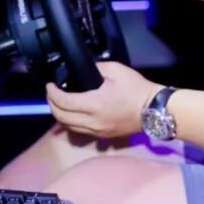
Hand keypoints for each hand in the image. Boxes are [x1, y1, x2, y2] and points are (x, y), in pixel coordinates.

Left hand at [45, 61, 162, 138]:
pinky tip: (72, 114)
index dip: (52, 93)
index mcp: (94, 104)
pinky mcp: (103, 136)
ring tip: (58, 103)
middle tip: (51, 93)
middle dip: (52, 104)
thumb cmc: (136, 89)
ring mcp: (97, 131)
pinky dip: (70, 122)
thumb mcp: (116, 70)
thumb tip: (84, 70)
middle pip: (61, 117)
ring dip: (59, 115)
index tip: (49, 85)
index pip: (64, 102)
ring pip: (69, 127)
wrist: (154, 109)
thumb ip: (95, 68)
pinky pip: (79, 131)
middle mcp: (93, 121)